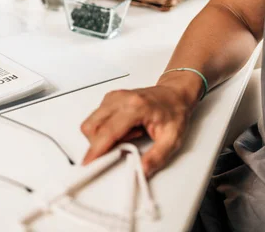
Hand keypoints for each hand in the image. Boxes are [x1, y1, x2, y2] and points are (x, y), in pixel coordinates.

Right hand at [80, 73, 200, 177]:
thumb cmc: (174, 111)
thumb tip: (142, 169)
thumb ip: (157, 157)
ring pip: (91, 123)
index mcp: (135, 107)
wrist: (174, 94)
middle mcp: (120, 99)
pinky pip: (96, 118)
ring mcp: (113, 97)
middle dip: (99, 144)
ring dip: (103, 137)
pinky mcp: (109, 99)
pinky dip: (106, 129)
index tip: (89, 162)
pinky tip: (124, 129)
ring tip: (127, 136)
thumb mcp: (173, 138)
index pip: (108, 131)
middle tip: (121, 148)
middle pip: (92, 127)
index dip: (96, 149)